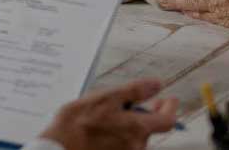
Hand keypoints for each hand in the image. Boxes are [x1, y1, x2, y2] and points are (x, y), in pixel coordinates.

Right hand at [40, 79, 177, 149]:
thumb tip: (157, 85)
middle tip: (139, 103)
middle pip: (150, 128)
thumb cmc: (77, 123)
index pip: (168, 120)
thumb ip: (135, 91)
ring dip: (129, 123)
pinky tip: (102, 128)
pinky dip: (118, 134)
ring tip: (110, 114)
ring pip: (135, 136)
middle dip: (146, 114)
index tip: (168, 99)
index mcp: (137, 128)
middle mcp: (136, 146)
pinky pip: (123, 144)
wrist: (58, 147)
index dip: (170, 108)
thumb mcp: (106, 98)